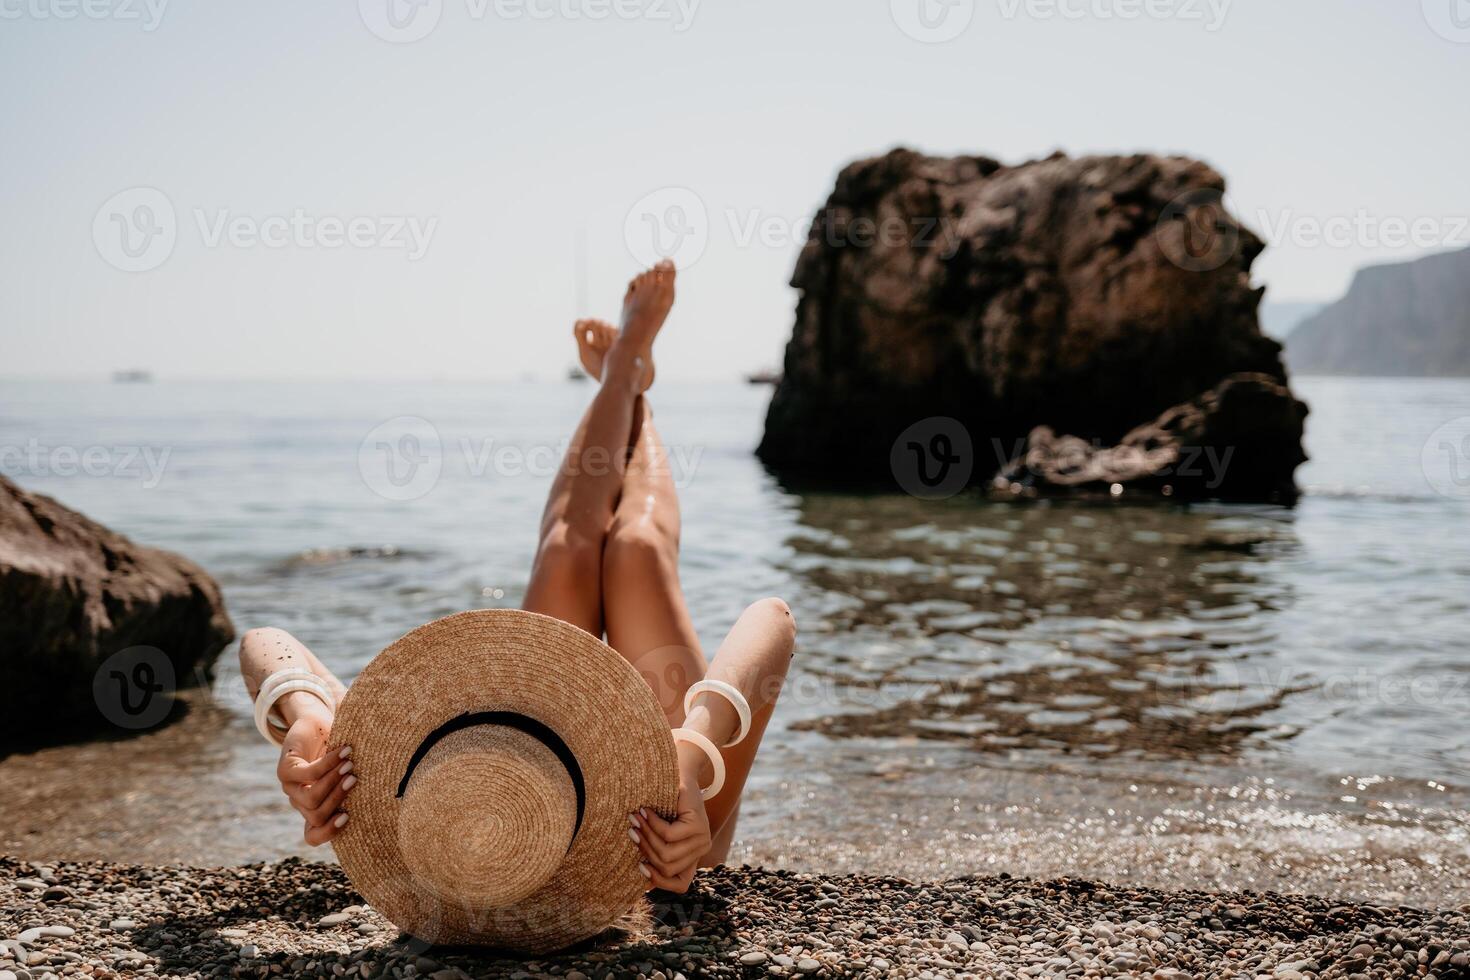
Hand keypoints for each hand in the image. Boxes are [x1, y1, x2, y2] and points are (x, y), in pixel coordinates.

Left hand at [275, 695, 354, 845]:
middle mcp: (299, 802)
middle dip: (338, 799)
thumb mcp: (348, 771)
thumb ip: (356, 784)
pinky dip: (329, 763)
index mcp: (313, 809)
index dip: (329, 832)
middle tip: (356, 780)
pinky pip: (309, 773)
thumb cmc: (339, 749)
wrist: (313, 723)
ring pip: (311, 799)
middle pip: (316, 816)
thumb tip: (389, 793)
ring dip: (333, 782)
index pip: (312, 836)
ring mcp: (290, 788)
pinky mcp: (285, 770)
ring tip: (350, 765)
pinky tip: (345, 751)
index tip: (349, 817)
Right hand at [631, 776, 711, 892]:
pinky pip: (668, 835)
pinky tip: (645, 811)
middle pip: (666, 867)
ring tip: (634, 820)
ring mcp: (702, 838)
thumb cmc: (665, 804)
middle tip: (630, 831)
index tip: (638, 866)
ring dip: (645, 836)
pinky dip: (652, 824)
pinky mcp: (698, 825)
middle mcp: (701, 851)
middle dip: (644, 850)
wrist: (679, 774)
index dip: (658, 881)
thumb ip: (654, 852)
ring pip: (666, 853)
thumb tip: (639, 881)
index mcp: (693, 857)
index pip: (680, 885)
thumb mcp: (660, 833)